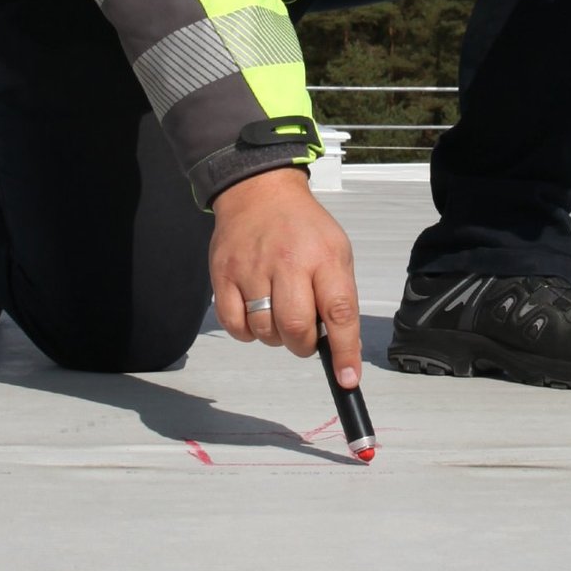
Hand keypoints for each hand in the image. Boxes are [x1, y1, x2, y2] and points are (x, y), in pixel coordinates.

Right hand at [209, 167, 362, 387]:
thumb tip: (344, 349)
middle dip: (303, 344)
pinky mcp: (223, 274)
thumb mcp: (336, 253)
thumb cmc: (303, 229)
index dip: (344, 351)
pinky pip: (234, 325)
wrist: (259, 192)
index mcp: (324, 257)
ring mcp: (251, 268)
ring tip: (278, 314)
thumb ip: (340, 298)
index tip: (347, 378)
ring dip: (275, 337)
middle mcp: (287, 262)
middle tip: (304, 335)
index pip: (339, 312)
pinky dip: (247, 332)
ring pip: (264, 331)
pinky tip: (255, 313)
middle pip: (296, 328)